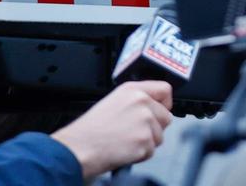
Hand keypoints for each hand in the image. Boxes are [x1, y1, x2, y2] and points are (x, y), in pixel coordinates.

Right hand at [51, 81, 173, 180]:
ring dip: (146, 142)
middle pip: (166, 117)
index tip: (160, 110)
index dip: (165, 103)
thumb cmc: (91, 129)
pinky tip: (124, 150)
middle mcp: (142, 102)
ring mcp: (145, 121)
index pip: (165, 89)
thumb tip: (154, 107)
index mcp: (133, 90)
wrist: (79, 147)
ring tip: (125, 141)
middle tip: (134, 133)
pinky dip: (140, 154)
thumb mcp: (114, 101)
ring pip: (160, 136)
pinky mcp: (145, 140)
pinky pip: (151, 151)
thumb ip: (136, 100)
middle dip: (154, 128)